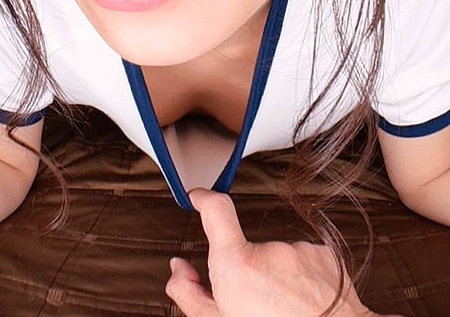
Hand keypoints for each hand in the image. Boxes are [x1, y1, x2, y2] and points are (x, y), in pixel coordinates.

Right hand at [165, 188, 402, 316]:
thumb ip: (191, 293)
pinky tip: (305, 305)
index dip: (203, 199)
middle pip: (248, 250)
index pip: (216, 210)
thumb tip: (179, 269)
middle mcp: (272, 252)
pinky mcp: (326, 257)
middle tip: (254, 306)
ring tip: (285, 310)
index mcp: (239, 267)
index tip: (198, 198)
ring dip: (278, 280)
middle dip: (248, 273)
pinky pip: (305, 262)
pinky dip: (302, 281)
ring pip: (279, 260)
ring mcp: (301, 252)